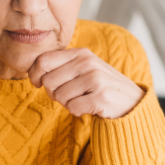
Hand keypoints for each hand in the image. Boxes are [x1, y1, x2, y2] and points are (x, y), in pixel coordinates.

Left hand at [29, 48, 144, 118]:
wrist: (130, 101)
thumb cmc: (99, 86)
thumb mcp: (83, 68)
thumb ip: (60, 66)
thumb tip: (34, 74)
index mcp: (80, 53)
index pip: (43, 61)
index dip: (35, 75)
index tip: (39, 83)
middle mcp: (88, 63)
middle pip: (48, 81)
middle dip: (53, 93)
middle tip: (68, 95)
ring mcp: (95, 79)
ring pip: (59, 96)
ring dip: (67, 103)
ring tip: (81, 99)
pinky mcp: (101, 97)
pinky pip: (73, 108)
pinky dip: (77, 111)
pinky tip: (88, 107)